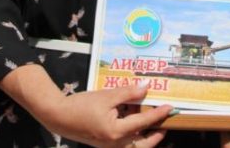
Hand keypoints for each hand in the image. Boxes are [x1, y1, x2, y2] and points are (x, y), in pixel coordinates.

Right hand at [41, 84, 171, 147]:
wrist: (59, 117)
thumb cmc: (81, 105)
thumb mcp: (106, 96)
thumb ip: (127, 93)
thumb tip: (145, 88)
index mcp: (117, 132)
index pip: (144, 123)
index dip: (158, 115)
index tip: (170, 108)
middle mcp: (115, 143)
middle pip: (142, 145)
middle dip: (156, 136)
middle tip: (165, 126)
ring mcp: (109, 146)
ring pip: (134, 145)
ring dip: (145, 137)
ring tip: (152, 124)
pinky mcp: (104, 144)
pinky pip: (124, 143)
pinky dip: (132, 135)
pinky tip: (132, 121)